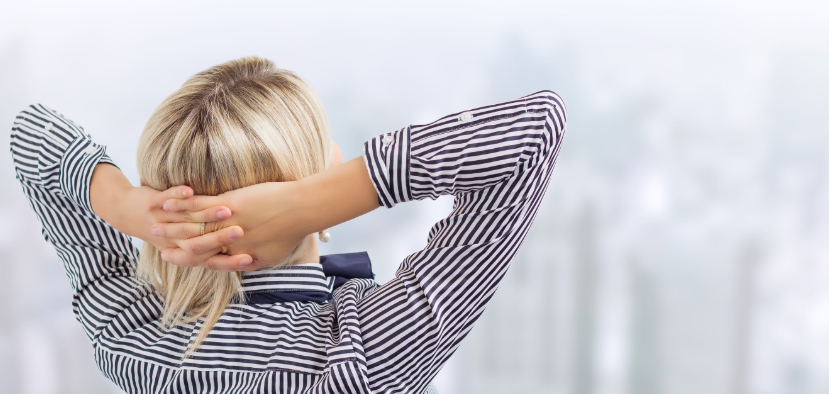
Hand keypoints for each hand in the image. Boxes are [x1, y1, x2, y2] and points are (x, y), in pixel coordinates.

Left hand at [89, 164, 248, 267]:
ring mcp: (164, 223)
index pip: (211, 260)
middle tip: (242, 232)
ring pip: (187, 222)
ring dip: (207, 215)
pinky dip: (177, 195)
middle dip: (222, 237)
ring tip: (227, 209)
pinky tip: (190, 190)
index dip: (229, 262)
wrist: (128, 213)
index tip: (249, 258)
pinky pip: (166, 199)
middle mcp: (175, 241)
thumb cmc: (167, 228)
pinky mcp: (153, 204)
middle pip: (201, 243)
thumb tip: (246, 254)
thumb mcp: (189, 241)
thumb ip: (214, 247)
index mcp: (188, 251)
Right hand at [154, 181, 310, 270]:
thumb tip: (243, 264)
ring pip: (190, 226)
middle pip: (191, 246)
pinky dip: (180, 205)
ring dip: (169, 224)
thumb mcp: (271, 256)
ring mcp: (225, 224)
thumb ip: (252, 261)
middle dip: (171, 243)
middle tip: (153, 238)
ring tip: (153, 219)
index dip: (185, 259)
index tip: (170, 256)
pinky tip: (166, 201)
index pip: (204, 261)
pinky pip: (197, 207)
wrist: (301, 209)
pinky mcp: (227, 204)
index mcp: (236, 255)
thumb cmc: (292, 231)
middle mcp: (227, 244)